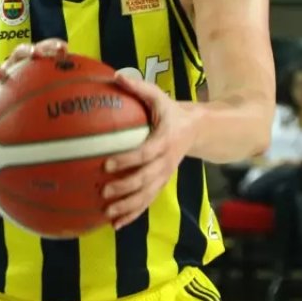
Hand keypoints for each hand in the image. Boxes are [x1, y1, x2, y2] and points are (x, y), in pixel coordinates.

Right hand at [0, 39, 68, 116]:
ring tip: (0, 77)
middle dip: (26, 51)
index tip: (64, 48)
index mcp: (30, 68)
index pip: (42, 51)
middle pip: (18, 54)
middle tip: (35, 54)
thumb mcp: (44, 101)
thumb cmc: (26, 108)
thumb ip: (61, 98)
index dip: (51, 46)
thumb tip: (91, 99)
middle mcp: (13, 69)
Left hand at [101, 72, 197, 229]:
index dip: (127, 160)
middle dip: (125, 187)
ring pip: (147, 196)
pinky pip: (147, 202)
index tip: (107, 164)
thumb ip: (138, 87)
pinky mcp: (161, 184)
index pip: (145, 153)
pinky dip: (132, 214)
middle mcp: (166, 161)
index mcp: (165, 140)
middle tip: (104, 191)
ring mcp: (164, 175)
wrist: (197, 129)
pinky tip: (115, 225)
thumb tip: (115, 76)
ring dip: (128, 207)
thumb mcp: (158, 96)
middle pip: (146, 179)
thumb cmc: (170, 111)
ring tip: (108, 213)